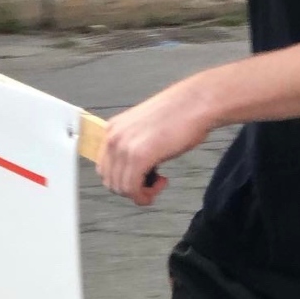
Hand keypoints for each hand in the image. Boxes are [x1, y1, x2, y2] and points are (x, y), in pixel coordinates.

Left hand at [96, 76, 216, 204]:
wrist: (195, 103)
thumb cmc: (177, 114)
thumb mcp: (143, 130)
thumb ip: (131, 147)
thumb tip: (130, 171)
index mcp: (113, 128)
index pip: (104, 169)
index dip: (123, 180)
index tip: (139, 179)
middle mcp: (114, 137)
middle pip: (111, 181)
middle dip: (131, 189)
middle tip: (151, 183)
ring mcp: (124, 146)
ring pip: (122, 189)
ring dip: (141, 192)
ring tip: (158, 181)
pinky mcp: (139, 156)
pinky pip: (133, 189)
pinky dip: (146, 195)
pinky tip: (162, 182)